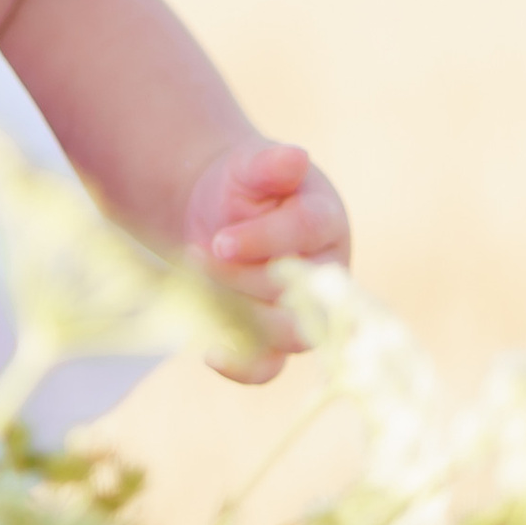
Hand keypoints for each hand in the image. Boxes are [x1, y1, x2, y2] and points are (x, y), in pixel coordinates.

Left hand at [183, 139, 352, 383]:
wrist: (219, 216)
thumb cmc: (243, 187)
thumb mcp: (248, 166)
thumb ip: (268, 164)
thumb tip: (294, 157)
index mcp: (327, 221)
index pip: (308, 232)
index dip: (264, 239)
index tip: (219, 241)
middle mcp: (328, 272)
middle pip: (300, 290)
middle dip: (243, 278)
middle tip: (197, 257)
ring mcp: (306, 311)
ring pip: (290, 333)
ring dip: (240, 315)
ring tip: (199, 288)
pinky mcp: (277, 341)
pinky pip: (270, 367)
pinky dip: (243, 366)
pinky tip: (211, 353)